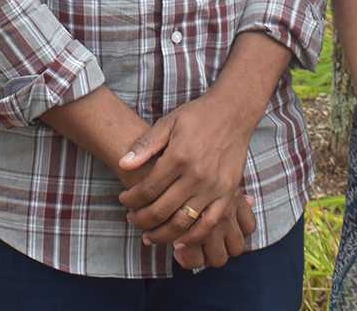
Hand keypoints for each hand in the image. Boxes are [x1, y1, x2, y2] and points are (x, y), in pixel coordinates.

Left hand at [115, 91, 256, 257]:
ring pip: (182, 222)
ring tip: (149, 235)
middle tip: (131, 219)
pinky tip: (178, 242)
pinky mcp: (227, 193)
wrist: (233, 113)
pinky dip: (193, 237)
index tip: (124, 199)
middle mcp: (196, 175)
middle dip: (141, 219)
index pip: (147, 189)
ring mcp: (213, 187)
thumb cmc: (198, 116)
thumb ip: (145, 145)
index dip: (131, 199)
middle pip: (161, 210)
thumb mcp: (168, 123)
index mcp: (178, 157)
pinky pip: (208, 223)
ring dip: (162, 234)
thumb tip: (123, 164)